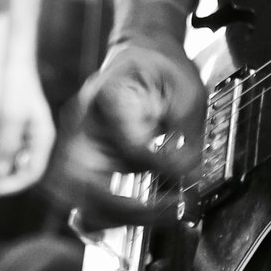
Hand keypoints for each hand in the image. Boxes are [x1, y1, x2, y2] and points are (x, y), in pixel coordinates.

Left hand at [0, 44, 54, 196]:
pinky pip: (1, 143)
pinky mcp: (9, 120)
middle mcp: (33, 135)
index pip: (33, 172)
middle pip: (21, 166)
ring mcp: (21, 128)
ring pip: (9, 156)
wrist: (8, 55)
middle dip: (3, 175)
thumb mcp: (10, 117)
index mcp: (42, 137)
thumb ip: (7, 146)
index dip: (14, 184)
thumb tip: (1, 172)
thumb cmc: (14, 84)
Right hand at [44, 35, 203, 223]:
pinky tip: (142, 215)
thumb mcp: (186, 90)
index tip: (188, 173)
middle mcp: (84, 122)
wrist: (140, 54)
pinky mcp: (87, 160)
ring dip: (119, 216)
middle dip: (126, 207)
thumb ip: (187, 134)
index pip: (127, 142)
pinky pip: (88, 198)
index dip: (159, 164)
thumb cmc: (160, 66)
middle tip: (167, 210)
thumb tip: (190, 175)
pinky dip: (112, 214)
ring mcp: (80, 143)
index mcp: (108, 95)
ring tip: (161, 215)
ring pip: (81, 197)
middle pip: (84, 180)